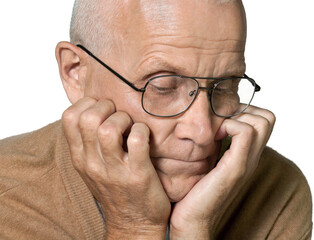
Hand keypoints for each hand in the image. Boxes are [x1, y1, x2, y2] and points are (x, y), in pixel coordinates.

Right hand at [62, 97, 169, 238]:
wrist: (133, 225)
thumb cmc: (115, 191)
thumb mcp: (92, 167)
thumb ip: (88, 142)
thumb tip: (93, 110)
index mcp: (80, 158)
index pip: (69, 118)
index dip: (87, 103)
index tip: (101, 107)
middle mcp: (92, 163)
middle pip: (88, 119)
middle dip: (106, 106)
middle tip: (117, 114)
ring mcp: (115, 170)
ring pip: (109, 129)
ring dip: (123, 119)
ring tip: (130, 126)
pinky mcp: (138, 175)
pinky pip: (137, 140)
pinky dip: (142, 131)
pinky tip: (144, 137)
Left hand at [169, 106, 275, 238]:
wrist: (192, 217)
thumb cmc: (196, 189)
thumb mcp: (209, 161)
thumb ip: (216, 144)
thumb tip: (211, 123)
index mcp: (247, 155)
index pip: (264, 120)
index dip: (245, 111)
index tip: (223, 118)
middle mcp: (252, 157)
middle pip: (267, 118)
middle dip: (245, 110)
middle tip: (223, 121)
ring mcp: (246, 162)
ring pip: (261, 122)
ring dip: (238, 117)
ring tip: (219, 129)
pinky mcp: (235, 168)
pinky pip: (245, 134)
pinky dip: (231, 125)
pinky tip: (215, 136)